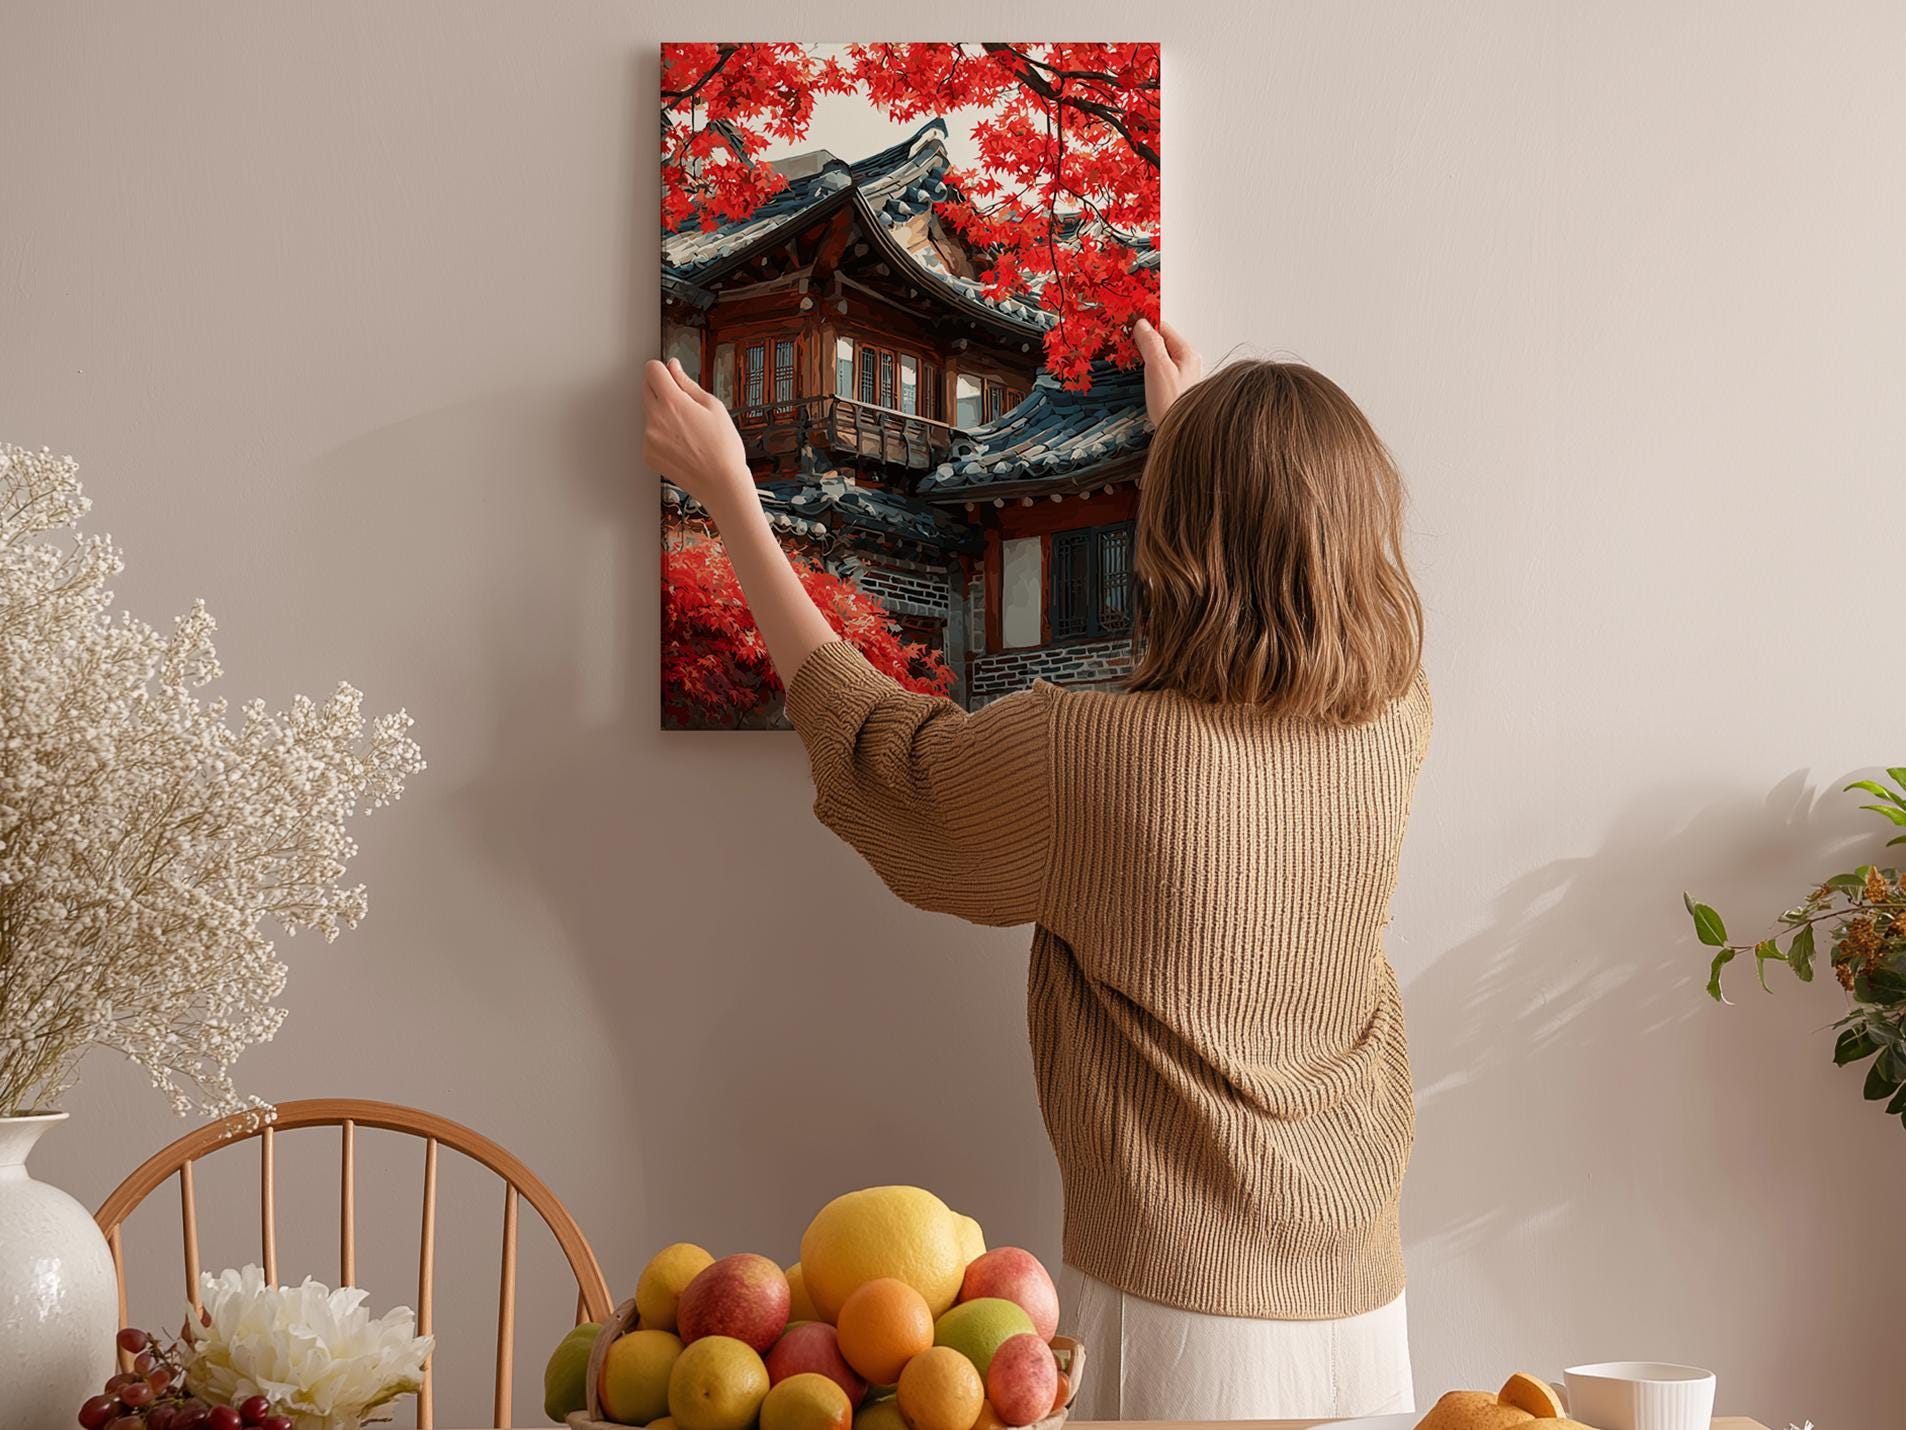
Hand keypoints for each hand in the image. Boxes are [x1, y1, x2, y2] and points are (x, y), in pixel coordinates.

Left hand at [642, 357, 752, 510]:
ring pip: (649, 412)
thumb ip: (687, 384)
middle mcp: (655, 419)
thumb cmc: (723, 449)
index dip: (663, 369)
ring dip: (662, 413)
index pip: (651, 369)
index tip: (671, 375)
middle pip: (646, 388)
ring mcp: (649, 438)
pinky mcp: (648, 454)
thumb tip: (674, 368)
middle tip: (685, 404)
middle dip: (661, 389)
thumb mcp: (713, 407)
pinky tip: (683, 444)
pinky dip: (662, 435)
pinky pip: (650, 434)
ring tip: (688, 429)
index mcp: (672, 403)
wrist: (721, 484)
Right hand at [1132, 318, 1202, 425]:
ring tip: (1126, 355)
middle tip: (1123, 339)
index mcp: (1187, 354)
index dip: (1145, 325)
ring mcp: (1180, 378)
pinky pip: (1157, 373)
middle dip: (1142, 340)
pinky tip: (1136, 375)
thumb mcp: (1158, 368)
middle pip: (1161, 343)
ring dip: (1142, 356)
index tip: (1127, 323)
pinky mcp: (1173, 391)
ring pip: (1158, 358)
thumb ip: (1150, 344)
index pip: (1164, 328)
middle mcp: (1187, 364)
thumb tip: (1142, 325)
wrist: (1181, 436)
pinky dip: (1146, 371)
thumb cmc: (1173, 405)